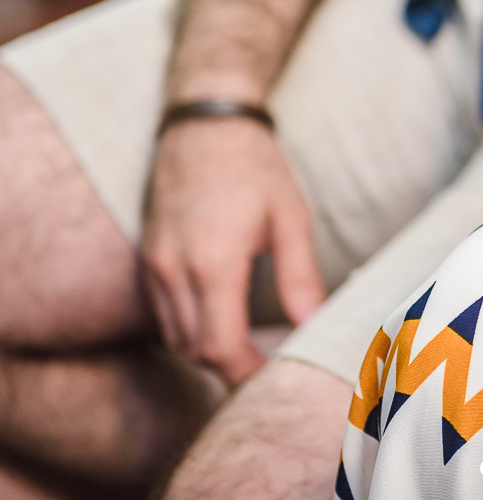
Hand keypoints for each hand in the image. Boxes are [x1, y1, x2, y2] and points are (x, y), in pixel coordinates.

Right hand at [142, 119, 324, 384]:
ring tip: (255, 350)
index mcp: (213, 263)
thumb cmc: (254, 168)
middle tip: (275, 369)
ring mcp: (155, 267)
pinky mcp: (148, 261)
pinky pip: (164, 317)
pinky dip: (192, 330)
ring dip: (212, 352)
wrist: (205, 125)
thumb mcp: (291, 220)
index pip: (219, 348)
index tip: (278, 378)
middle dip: (234, 369)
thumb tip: (314, 325)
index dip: (248, 374)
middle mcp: (174, 271)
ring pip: (177, 339)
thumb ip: (300, 278)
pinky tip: (225, 321)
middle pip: (197, 352)